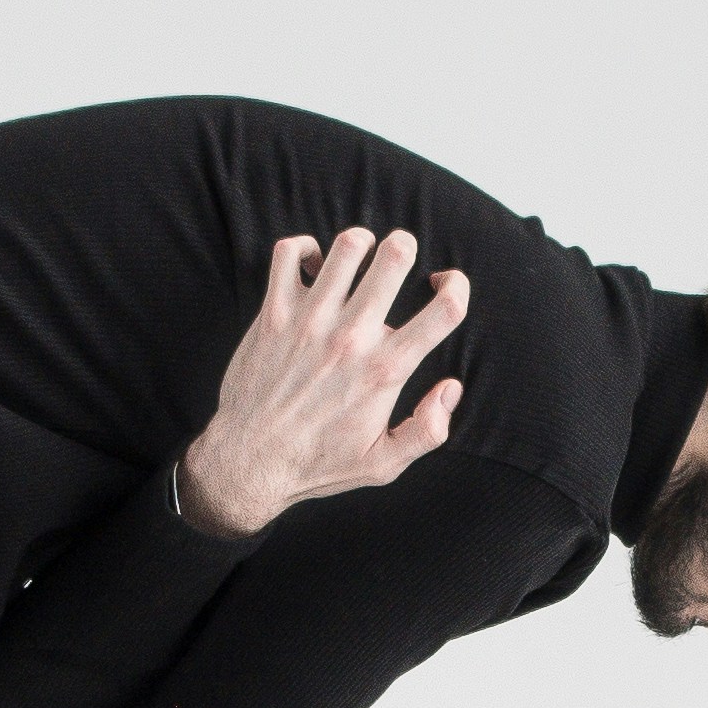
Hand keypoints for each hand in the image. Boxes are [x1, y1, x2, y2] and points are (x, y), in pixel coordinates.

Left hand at [180, 225, 469, 536]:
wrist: (248, 462)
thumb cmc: (317, 464)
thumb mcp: (383, 464)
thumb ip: (427, 431)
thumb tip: (451, 388)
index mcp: (385, 370)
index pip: (445, 309)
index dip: (458, 286)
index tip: (445, 286)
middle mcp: (350, 338)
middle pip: (395, 257)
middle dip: (405, 246)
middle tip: (399, 258)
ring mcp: (309, 321)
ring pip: (347, 246)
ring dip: (361, 243)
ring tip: (360, 259)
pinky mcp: (273, 314)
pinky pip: (288, 254)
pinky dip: (304, 248)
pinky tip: (313, 266)